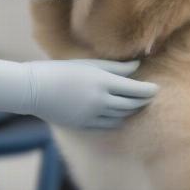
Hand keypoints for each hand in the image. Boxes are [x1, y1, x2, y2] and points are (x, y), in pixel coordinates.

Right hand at [0, 55, 157, 128]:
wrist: (34, 89)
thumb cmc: (59, 70)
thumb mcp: (87, 64)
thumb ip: (114, 67)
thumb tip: (137, 67)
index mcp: (102, 82)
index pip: (136, 90)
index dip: (149, 90)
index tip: (155, 88)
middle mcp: (101, 101)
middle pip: (132, 105)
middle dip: (143, 101)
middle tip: (150, 96)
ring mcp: (93, 115)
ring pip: (122, 116)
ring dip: (131, 110)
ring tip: (136, 104)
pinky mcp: (84, 125)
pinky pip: (108, 125)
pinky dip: (118, 120)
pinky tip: (119, 115)